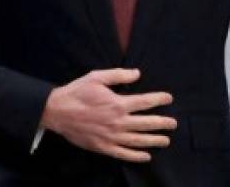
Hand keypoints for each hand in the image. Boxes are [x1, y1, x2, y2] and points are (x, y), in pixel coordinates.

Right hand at [39, 68, 175, 162]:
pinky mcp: (104, 147)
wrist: (57, 111)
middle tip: (173, 124)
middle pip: (147, 124)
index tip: (168, 99)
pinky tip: (146, 155)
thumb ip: (118, 75)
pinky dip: (137, 156)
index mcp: (118, 103)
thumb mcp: (96, 77)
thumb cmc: (76, 92)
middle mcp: (118, 122)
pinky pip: (124, 153)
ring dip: (155, 140)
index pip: (145, 102)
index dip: (159, 99)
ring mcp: (112, 136)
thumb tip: (137, 73)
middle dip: (163, 123)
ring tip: (166, 140)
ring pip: (139, 140)